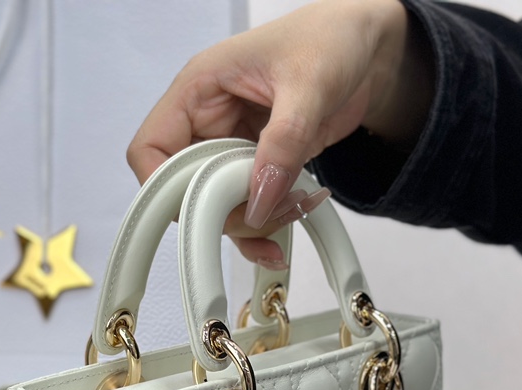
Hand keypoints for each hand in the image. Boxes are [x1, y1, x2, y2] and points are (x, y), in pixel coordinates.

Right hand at [127, 0, 433, 267]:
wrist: (370, 48)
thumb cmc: (332, 38)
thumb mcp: (309, 84)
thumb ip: (283, 143)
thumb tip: (259, 198)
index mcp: (199, 88)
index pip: (151, 148)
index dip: (165, 185)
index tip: (200, 207)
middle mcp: (208, 120)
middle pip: (185, 188)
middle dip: (222, 209)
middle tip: (265, 210)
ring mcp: (232, 145)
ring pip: (217, 204)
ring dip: (252, 219)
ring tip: (294, 206)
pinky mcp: (258, 164)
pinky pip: (249, 204)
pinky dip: (270, 218)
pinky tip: (297, 209)